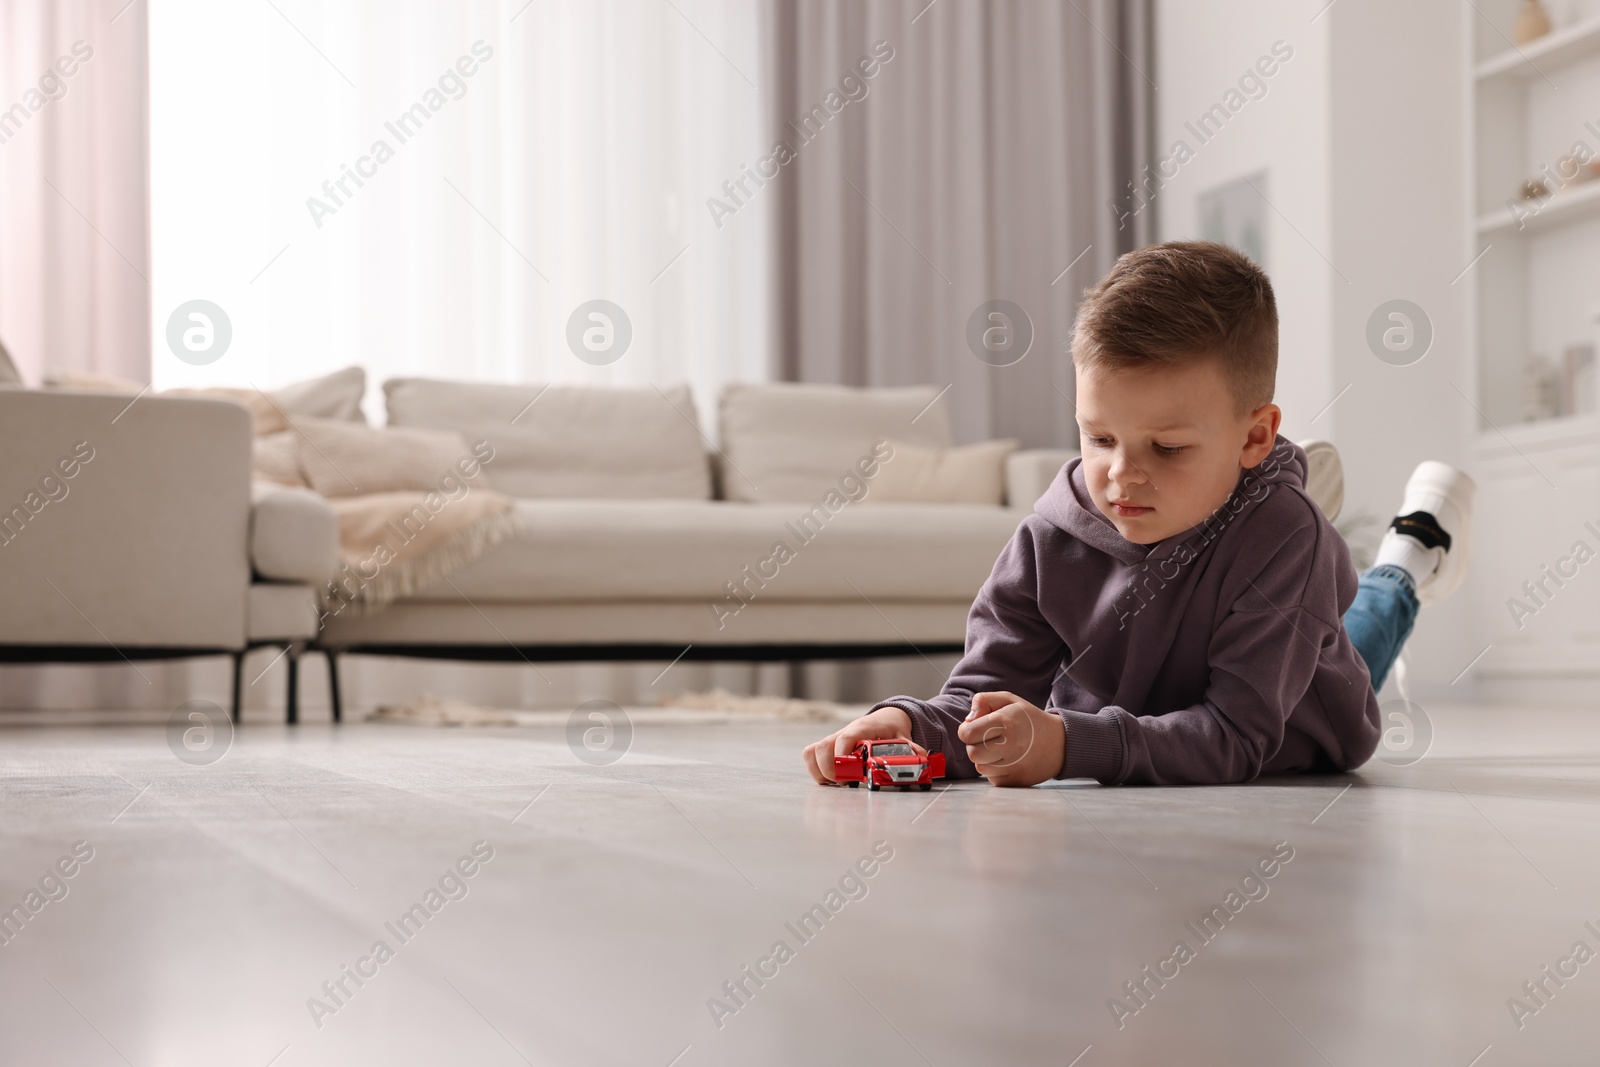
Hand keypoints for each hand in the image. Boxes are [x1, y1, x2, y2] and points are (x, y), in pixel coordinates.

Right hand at [802, 706, 918, 784]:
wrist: (886, 718)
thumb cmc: (893, 730)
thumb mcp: (905, 739)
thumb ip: (912, 751)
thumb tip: (921, 762)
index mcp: (863, 729)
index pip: (845, 738)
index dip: (843, 757)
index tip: (849, 774)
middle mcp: (843, 733)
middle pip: (822, 748)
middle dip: (830, 770)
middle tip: (847, 782)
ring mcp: (833, 740)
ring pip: (812, 753)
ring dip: (820, 772)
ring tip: (837, 783)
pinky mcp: (828, 748)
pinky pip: (811, 756)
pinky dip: (816, 770)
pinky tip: (832, 780)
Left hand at [956, 691, 1064, 786]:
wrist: (1060, 743)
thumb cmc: (1029, 720)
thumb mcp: (1010, 700)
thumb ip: (984, 701)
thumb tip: (967, 720)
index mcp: (1005, 722)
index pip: (967, 734)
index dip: (966, 731)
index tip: (974, 729)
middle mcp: (1010, 745)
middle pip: (972, 753)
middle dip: (974, 746)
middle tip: (986, 740)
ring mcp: (1014, 766)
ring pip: (980, 767)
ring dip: (985, 759)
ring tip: (1000, 750)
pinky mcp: (1017, 781)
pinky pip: (993, 778)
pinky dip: (996, 771)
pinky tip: (1009, 761)